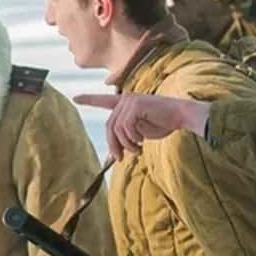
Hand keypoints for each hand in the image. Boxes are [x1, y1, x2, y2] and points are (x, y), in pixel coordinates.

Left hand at [73, 93, 209, 160]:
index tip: (75, 98)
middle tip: (121, 158)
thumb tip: (114, 154)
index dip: (89, 100)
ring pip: (117, 128)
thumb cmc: (162, 124)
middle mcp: (125, 99)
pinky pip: (126, 127)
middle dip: (113, 144)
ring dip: (126, 144)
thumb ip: (126, 137)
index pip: (103, 100)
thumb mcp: (139, 133)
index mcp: (125, 103)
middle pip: (109, 125)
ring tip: (138, 149)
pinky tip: (142, 140)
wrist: (180, 116)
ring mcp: (130, 100)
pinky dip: (132, 138)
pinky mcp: (135, 104)